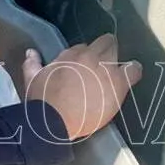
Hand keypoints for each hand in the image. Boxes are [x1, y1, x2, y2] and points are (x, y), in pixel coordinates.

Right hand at [22, 34, 142, 140]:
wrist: (54, 121)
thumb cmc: (42, 100)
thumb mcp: (32, 78)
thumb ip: (32, 63)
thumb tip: (30, 52)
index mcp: (71, 55)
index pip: (84, 46)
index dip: (84, 54)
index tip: (84, 63)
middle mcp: (90, 58)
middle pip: (104, 44)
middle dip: (104, 48)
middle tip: (104, 59)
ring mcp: (106, 70)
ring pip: (118, 54)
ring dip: (117, 58)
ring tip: (121, 66)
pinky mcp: (119, 85)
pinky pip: (133, 71)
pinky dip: (134, 69)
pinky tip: (133, 70)